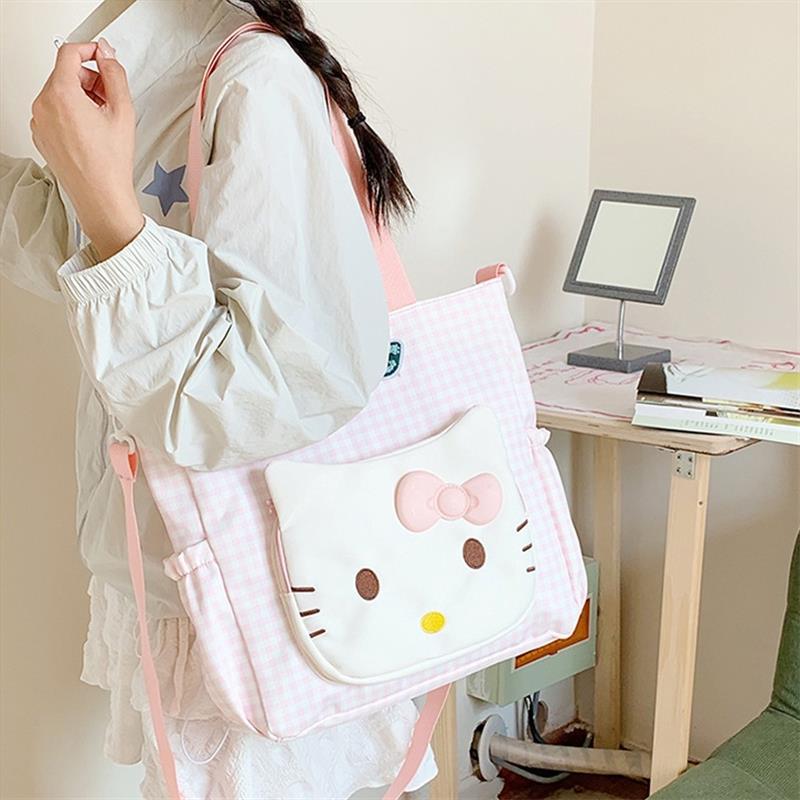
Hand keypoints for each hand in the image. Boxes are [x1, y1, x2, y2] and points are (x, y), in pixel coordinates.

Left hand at [31, 38, 143, 260]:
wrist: (100, 196)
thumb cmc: (110, 163)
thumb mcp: (123, 111)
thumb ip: (115, 74)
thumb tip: (107, 55)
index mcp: (60, 94)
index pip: (68, 53)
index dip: (89, 50)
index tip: (102, 56)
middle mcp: (43, 105)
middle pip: (64, 74)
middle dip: (89, 79)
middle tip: (111, 98)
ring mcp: (38, 121)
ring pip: (59, 93)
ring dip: (82, 97)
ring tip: (103, 119)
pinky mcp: (41, 135)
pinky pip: (54, 112)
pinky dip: (72, 113)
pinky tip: (91, 132)